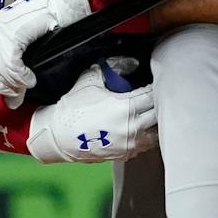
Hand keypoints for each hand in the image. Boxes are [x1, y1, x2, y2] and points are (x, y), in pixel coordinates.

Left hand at [0, 0, 90, 106]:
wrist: (53, 4)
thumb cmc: (37, 20)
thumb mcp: (15, 41)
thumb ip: (8, 67)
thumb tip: (10, 99)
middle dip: (1, 88)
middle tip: (14, 95)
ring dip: (14, 84)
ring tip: (25, 84)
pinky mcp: (12, 35)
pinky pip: (12, 67)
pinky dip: (23, 78)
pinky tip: (29, 77)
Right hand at [26, 61, 157, 163]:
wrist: (57, 135)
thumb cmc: (73, 107)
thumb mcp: (90, 81)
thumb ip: (113, 67)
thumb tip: (131, 62)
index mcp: (126, 107)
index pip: (153, 95)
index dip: (155, 87)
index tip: (152, 83)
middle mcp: (132, 128)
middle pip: (159, 114)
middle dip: (158, 104)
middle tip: (153, 97)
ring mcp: (130, 144)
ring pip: (157, 133)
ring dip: (155, 122)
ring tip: (150, 114)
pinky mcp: (126, 155)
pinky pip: (146, 145)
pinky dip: (146, 136)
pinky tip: (140, 128)